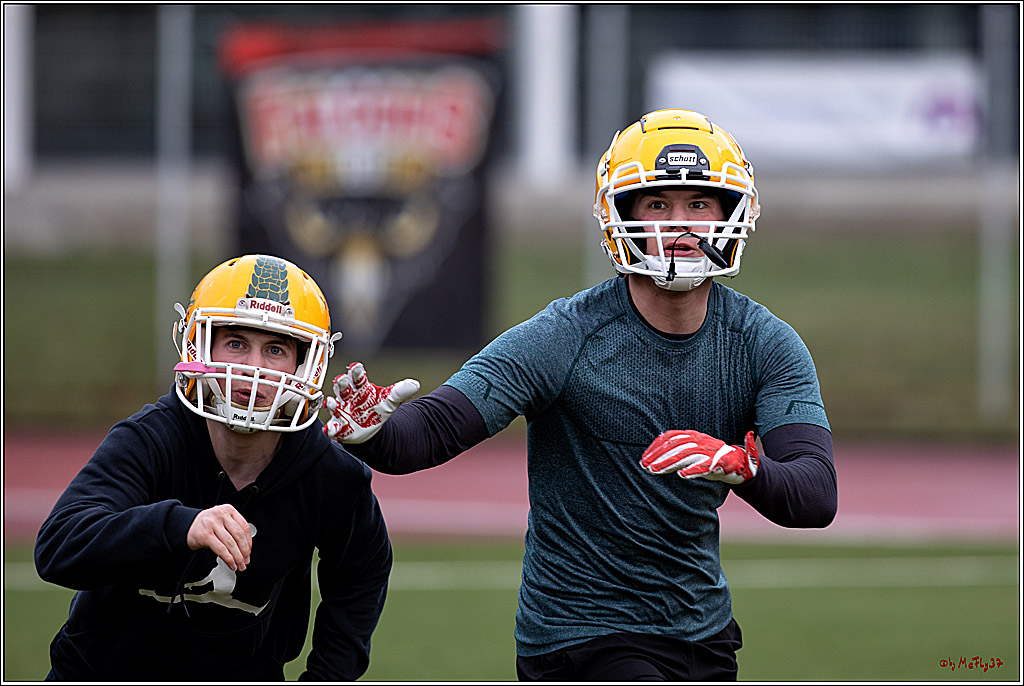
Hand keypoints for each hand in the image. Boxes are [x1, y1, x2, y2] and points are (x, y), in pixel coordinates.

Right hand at [187, 504, 251, 570]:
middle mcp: (221, 515)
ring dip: (237, 557)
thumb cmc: (208, 524)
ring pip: (230, 543)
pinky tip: (231, 563)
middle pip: (239, 535)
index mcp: (229, 510)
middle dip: (244, 551)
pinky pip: (221, 549)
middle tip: (245, 561)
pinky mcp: (205, 535)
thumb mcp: (223, 520)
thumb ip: (234, 529)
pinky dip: (228, 558)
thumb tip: (246, 548)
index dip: (249, 542)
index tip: (249, 552)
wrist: (188, 525)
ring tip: (239, 565)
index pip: (244, 527)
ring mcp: (213, 524)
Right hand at [323, 362, 419, 442]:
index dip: (356, 372)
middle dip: (341, 384)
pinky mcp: (339, 427)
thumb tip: (415, 385)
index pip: (358, 377)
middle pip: (343, 388)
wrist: (371, 429)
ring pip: (334, 406)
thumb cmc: (376, 408)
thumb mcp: (390, 400)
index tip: (357, 367)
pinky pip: (332, 427)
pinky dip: (330, 429)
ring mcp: (341, 411)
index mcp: (360, 388)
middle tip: (341, 380)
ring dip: (330, 404)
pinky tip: (330, 429)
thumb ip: (400, 392)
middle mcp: (348, 397)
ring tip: (330, 402)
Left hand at [640, 430, 758, 484]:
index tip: (644, 458)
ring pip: (687, 455)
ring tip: (655, 471)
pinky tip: (682, 475)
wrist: (741, 464)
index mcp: (694, 436)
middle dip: (659, 456)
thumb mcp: (693, 454)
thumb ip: (678, 453)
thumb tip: (655, 457)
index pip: (671, 436)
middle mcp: (701, 441)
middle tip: (645, 466)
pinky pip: (705, 466)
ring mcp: (711, 451)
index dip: (656, 446)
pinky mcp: (720, 463)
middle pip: (676, 445)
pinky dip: (693, 470)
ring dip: (669, 463)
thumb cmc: (712, 460)